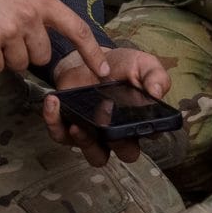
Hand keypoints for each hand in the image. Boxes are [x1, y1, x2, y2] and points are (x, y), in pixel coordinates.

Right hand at [0, 0, 106, 78]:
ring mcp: (10, 31)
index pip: (76, 29)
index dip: (92, 52)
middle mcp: (30, 16)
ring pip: (18, 65)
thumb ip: (36, 11)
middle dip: (24, 51)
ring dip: (3, 56)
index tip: (104, 70)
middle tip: (3, 31)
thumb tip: (45, 39)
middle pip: (41, 56)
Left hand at [40, 44, 170, 165]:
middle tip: (109, 123)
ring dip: (86, 143)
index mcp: (140, 120)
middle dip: (118, 143)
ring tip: (78, 125)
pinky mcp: (70, 128)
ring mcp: (95, 134)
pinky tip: (54, 103)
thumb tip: (157, 91)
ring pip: (95, 155)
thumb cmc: (119, 66)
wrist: (88, 56)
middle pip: (126, 152)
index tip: (141, 121)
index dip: (148, 133)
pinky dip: (54, 122)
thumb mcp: (142, 64)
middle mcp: (120, 133)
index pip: (152, 135)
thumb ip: (155, 75)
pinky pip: (61, 135)